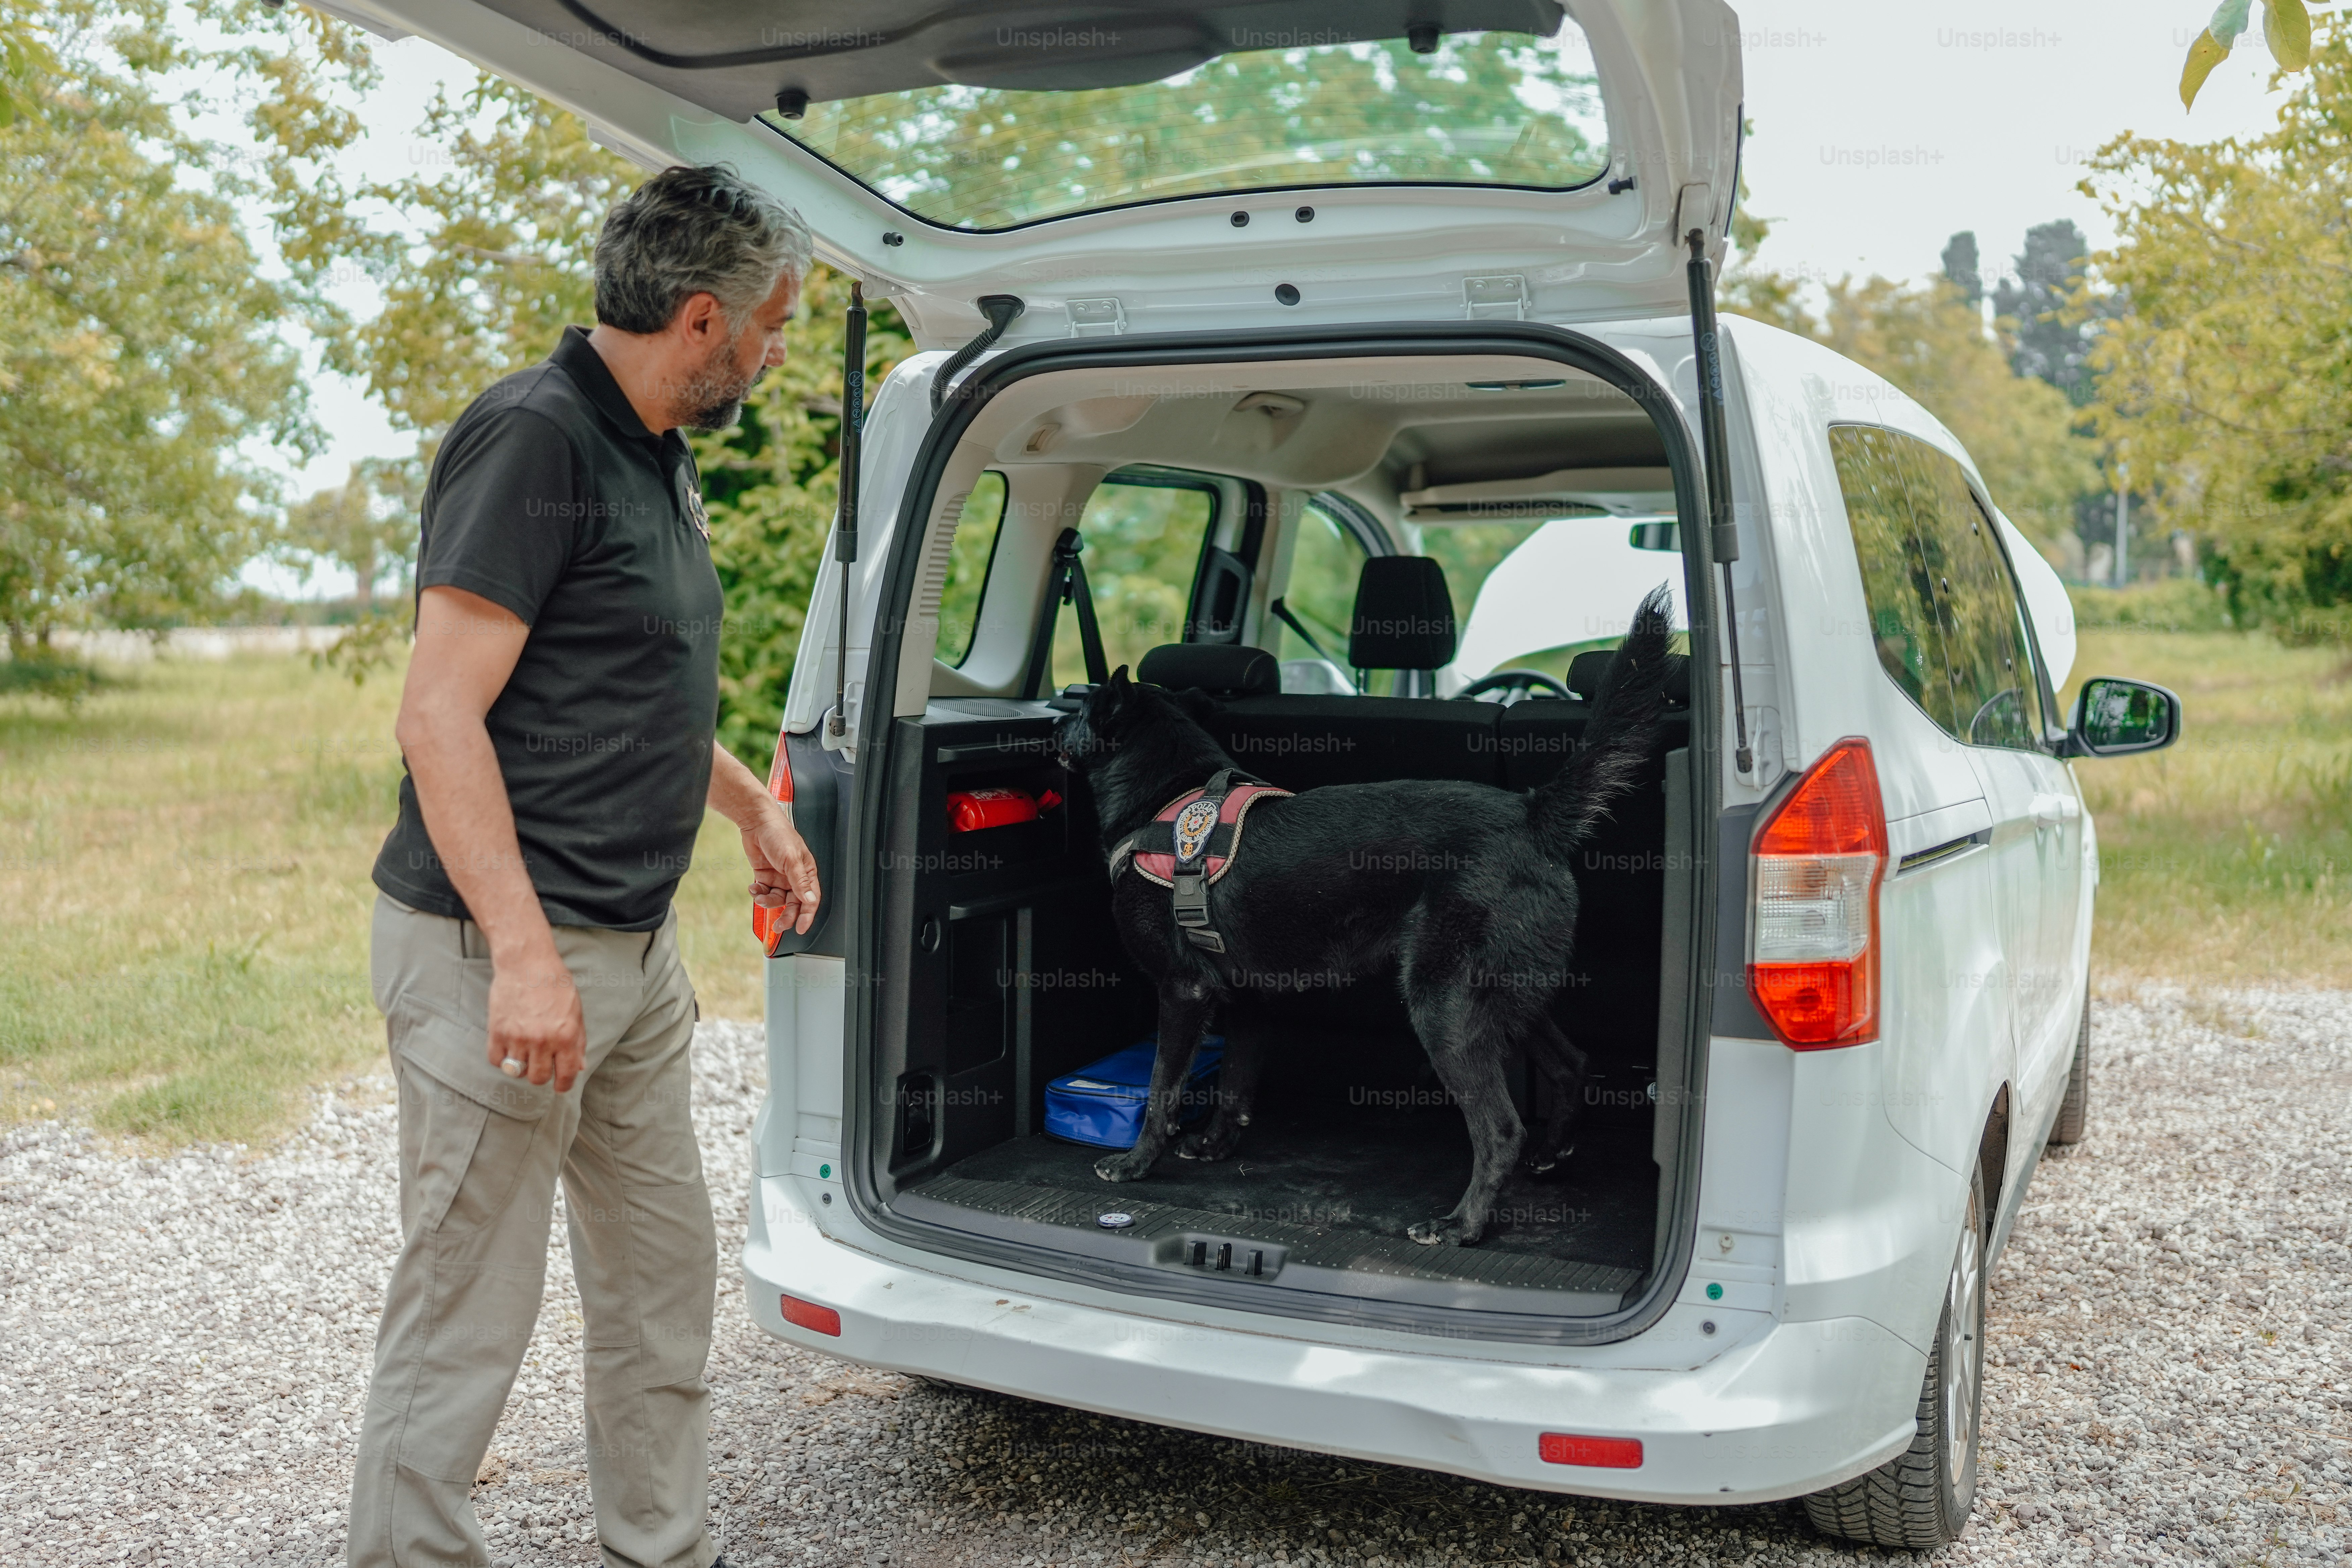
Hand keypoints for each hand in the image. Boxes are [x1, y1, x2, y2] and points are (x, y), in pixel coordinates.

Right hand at [486, 940, 586, 1092]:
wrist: (526, 963)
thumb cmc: (555, 985)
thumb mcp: (575, 1012)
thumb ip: (578, 1042)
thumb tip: (579, 1067)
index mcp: (566, 1036)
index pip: (566, 1075)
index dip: (563, 1085)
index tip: (559, 1086)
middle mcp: (542, 1040)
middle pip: (538, 1078)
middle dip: (541, 1074)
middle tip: (540, 1062)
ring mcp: (518, 1037)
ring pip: (517, 1071)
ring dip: (521, 1065)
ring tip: (524, 1050)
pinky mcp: (497, 1032)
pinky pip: (496, 1060)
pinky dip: (502, 1058)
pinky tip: (509, 1046)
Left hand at [744, 800, 821, 935]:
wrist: (756, 822)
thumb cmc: (778, 834)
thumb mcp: (791, 859)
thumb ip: (800, 881)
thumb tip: (809, 901)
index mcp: (807, 872)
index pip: (811, 899)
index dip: (807, 915)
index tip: (800, 928)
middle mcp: (794, 877)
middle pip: (794, 904)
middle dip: (786, 915)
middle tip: (778, 925)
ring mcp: (779, 877)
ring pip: (777, 900)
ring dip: (768, 902)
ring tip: (759, 896)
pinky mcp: (765, 875)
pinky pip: (763, 892)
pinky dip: (758, 893)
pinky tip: (753, 888)